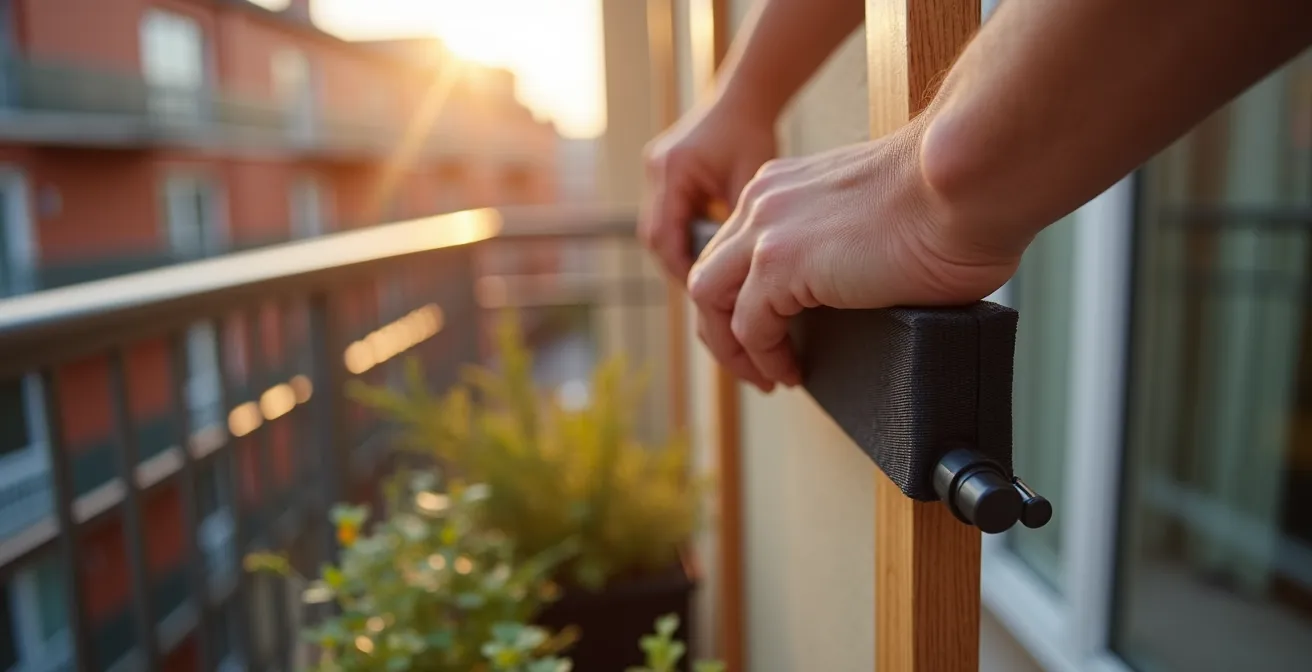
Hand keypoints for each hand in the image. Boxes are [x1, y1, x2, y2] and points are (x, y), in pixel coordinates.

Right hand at [640, 99, 777, 279]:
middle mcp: (656, 170)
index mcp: (673, 171)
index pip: (665, 235)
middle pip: (654, 235)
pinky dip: (683, 231)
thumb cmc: (752, 133)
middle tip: (705, 287)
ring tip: (708, 270)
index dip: (681, 267)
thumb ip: (735, 224)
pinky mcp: (664, 172)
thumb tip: (733, 270)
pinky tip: (707, 244)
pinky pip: (667, 212)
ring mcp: (656, 170)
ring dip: (680, 249)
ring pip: (657, 227)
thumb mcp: (748, 183)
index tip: (704, 289)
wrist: (745, 97)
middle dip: (678, 263)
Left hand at [687, 119, 1024, 390]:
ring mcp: (768, 230)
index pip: (736, 246)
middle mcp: (765, 200)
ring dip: (730, 346)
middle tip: (756, 364)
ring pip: (711, 298)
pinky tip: (789, 373)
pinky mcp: (781, 263)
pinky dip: (763, 357)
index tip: (769, 332)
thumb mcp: (881, 214)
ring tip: (765, 378)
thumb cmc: (954, 193)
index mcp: (787, 185)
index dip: (742, 295)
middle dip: (723, 324)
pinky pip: (748, 326)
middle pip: (711, 271)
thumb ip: (854, 241)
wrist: (970, 175)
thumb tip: (873, 280)